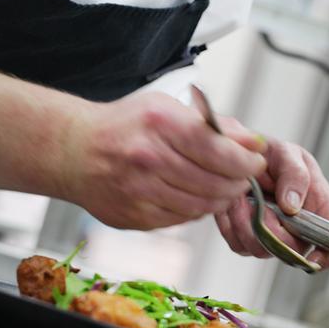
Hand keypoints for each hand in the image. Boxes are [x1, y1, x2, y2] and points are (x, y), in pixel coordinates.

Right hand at [59, 91, 266, 229]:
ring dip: (220, 198)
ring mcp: (140, 190)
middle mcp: (149, 157)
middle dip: (238, 182)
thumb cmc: (124, 126)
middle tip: (242, 177)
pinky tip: (193, 195)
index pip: (221, 150)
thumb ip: (214, 126)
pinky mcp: (135, 217)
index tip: (255, 162)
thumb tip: (253, 142)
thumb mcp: (168, 108)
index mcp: (161, 123)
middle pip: (215, 182)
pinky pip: (182, 219)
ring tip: (221, 186)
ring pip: (202, 205)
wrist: (73, 150)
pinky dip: (195, 209)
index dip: (246, 161)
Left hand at [215, 121, 328, 268]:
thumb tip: (293, 205)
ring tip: (244, 198)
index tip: (313, 253)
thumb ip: (295, 175)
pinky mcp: (247, 238)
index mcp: (318, 208)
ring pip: (262, 250)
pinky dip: (232, 224)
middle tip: (260, 205)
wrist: (242, 154)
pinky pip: (239, 244)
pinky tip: (235, 203)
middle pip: (292, 252)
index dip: (326, 254)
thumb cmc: (273, 154)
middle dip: (274, 231)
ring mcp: (273, 236)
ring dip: (248, 224)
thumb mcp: (289, 154)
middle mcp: (297, 228)